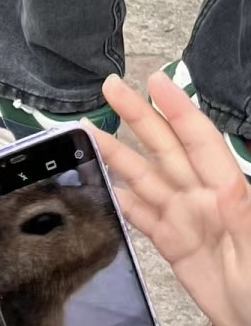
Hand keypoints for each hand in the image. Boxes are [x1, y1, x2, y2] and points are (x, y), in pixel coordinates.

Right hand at [97, 72, 250, 325]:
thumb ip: (243, 217)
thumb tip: (231, 185)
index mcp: (228, 194)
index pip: (199, 141)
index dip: (177, 110)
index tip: (156, 83)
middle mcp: (203, 200)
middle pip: (165, 150)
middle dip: (139, 117)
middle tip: (112, 88)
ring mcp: (185, 220)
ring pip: (146, 178)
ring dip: (119, 153)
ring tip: (89, 132)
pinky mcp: (172, 243)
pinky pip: (141, 214)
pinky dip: (121, 198)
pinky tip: (103, 184)